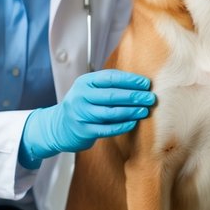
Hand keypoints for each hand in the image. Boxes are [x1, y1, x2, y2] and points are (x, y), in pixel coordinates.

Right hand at [20, 69, 155, 166]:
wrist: (58, 126)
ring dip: (131, 111)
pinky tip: (133, 123)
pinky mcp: (84, 131)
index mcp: (84, 82)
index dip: (130, 80)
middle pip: (112, 95)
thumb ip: (108, 85)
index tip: (146, 83)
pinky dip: (122, 126)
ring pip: (110, 113)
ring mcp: (81, 115)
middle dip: (134, 96)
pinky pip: (107, 129)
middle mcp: (80, 97)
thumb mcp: (89, 90)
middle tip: (151, 98)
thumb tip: (139, 83)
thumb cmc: (82, 105)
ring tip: (145, 110)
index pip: (110, 78)